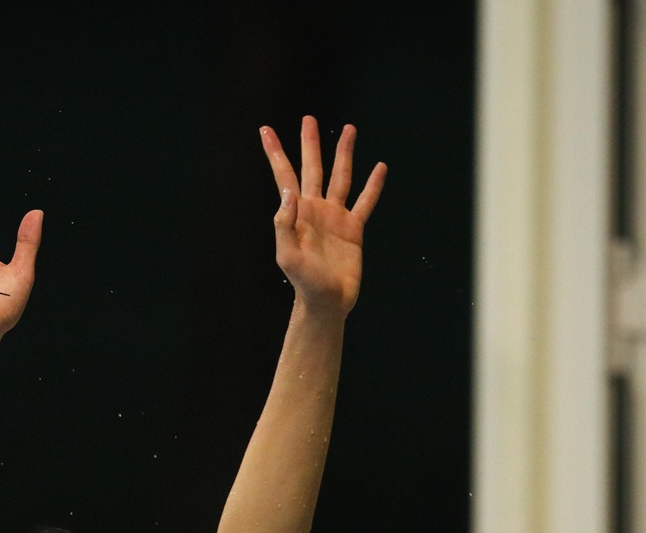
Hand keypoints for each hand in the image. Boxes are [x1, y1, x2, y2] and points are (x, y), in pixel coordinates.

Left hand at [259, 117, 385, 316]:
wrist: (327, 301)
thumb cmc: (304, 282)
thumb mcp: (287, 255)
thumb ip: (284, 224)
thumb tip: (289, 191)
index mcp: (297, 212)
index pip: (284, 175)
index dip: (275, 153)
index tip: (266, 130)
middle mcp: (315, 209)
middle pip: (313, 167)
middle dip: (310, 144)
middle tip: (308, 119)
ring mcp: (336, 216)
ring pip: (341, 176)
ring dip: (343, 153)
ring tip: (348, 129)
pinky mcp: (354, 228)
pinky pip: (365, 202)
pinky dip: (373, 185)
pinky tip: (379, 168)